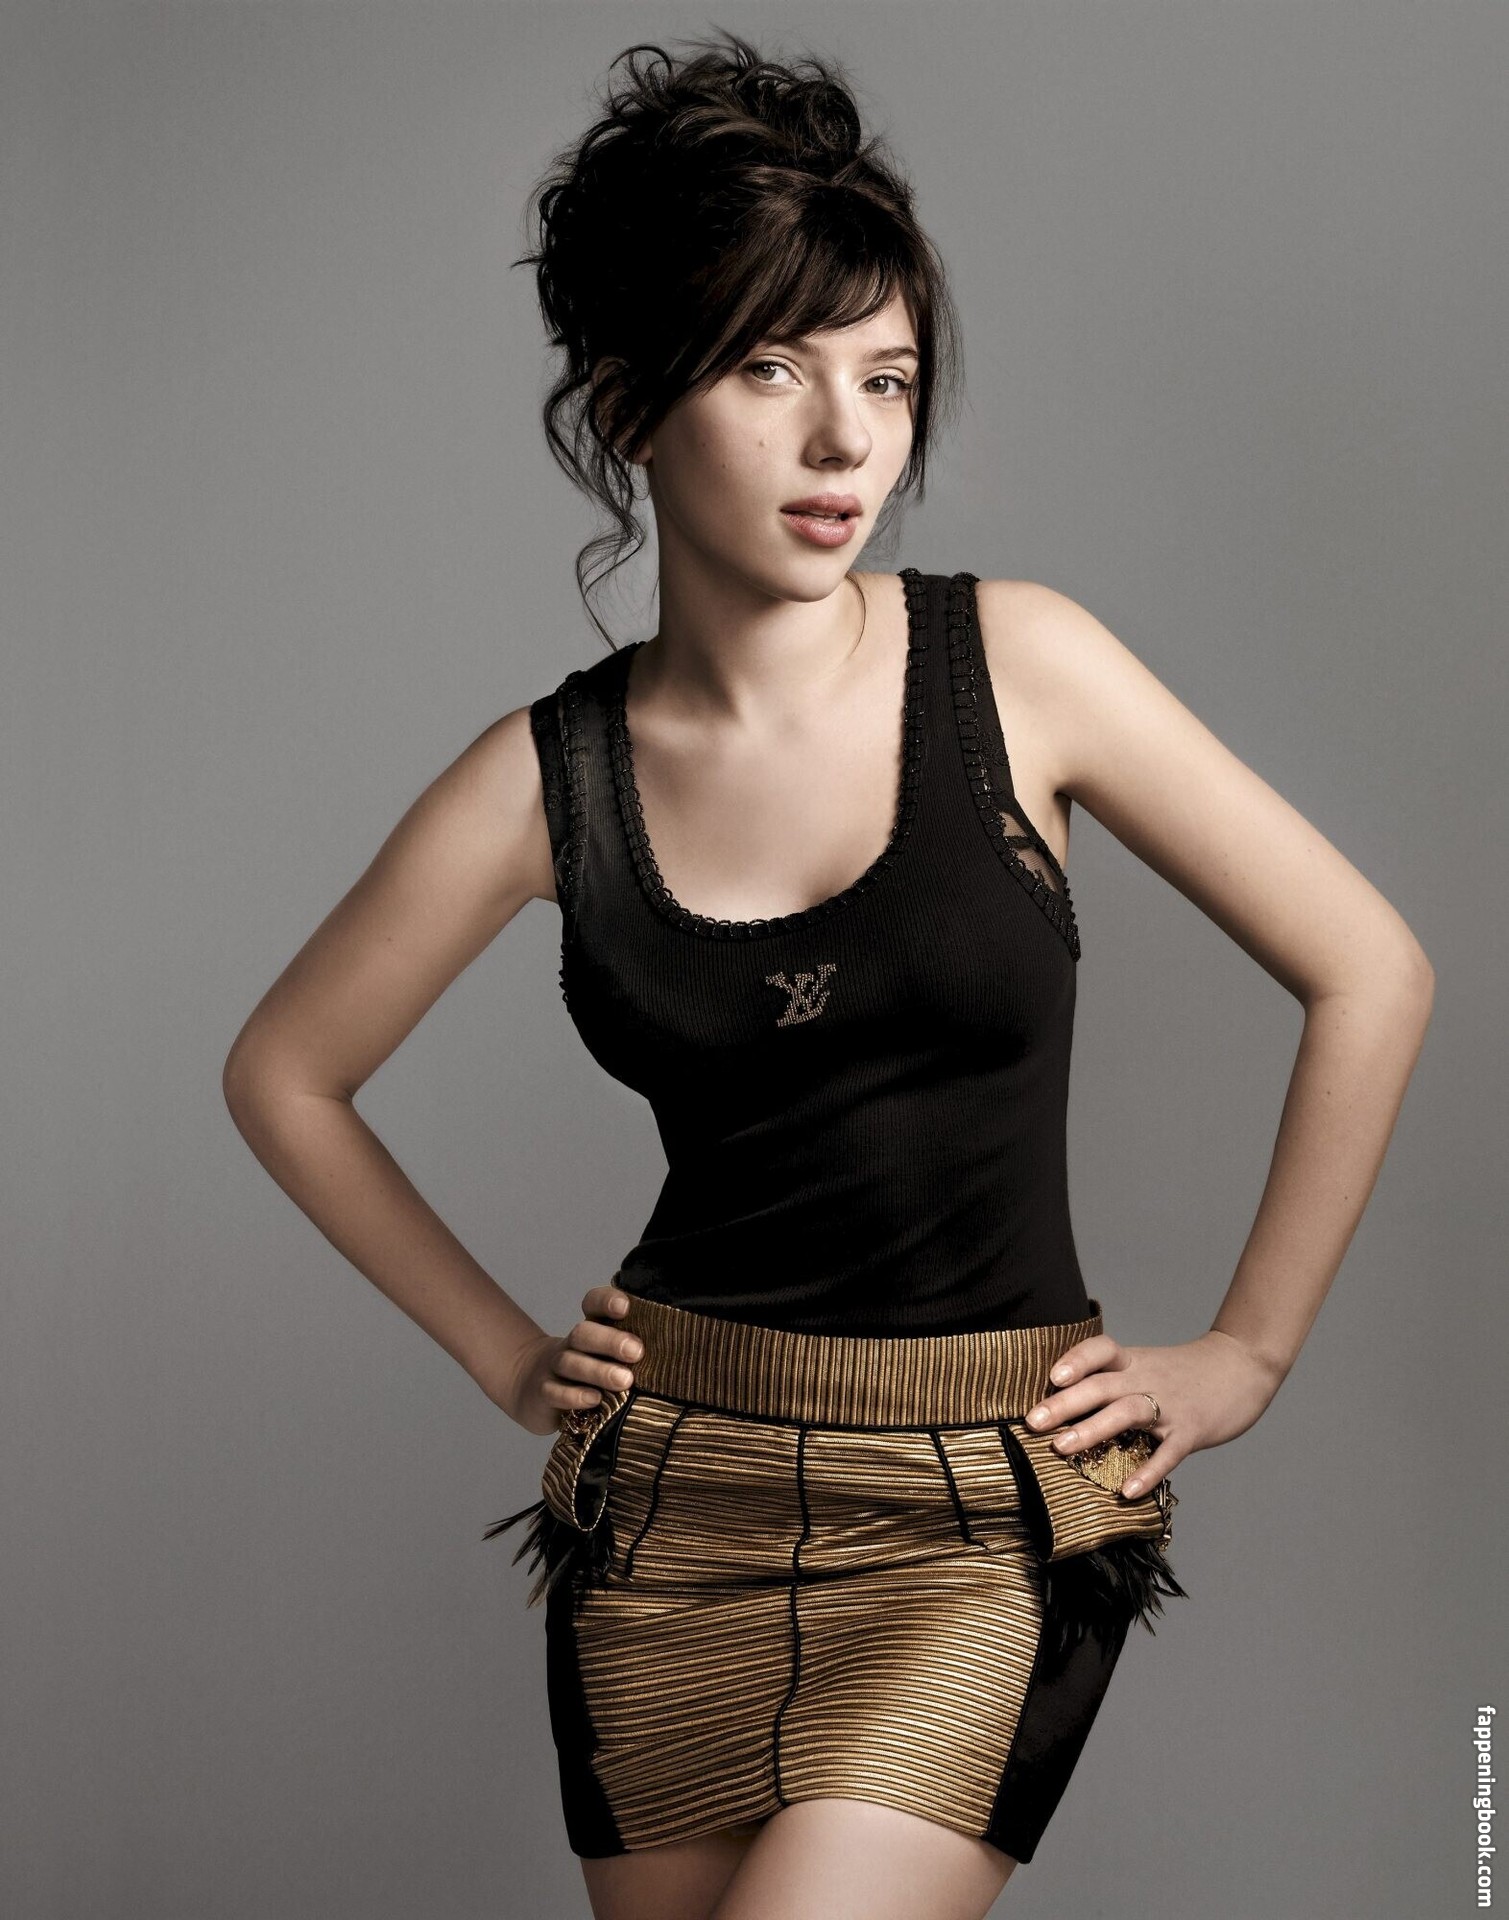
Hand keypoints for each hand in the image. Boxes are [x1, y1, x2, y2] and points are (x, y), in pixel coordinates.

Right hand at [503, 1284, 642, 1435]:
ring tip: (625, 1381)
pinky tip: (594, 1399)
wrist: (531, 1388)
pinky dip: (575, 1395)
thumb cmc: (585, 1373)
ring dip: (599, 1371)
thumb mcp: (605, 1358)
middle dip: (611, 1341)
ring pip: (571, 1363)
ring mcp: (554, 1368)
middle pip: (584, 1334)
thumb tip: (675, 1355)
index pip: (593, 1304)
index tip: (626, 1307)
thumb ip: (630, 1353)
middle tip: (637, 1352)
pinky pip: (555, 1391)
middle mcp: (571, 1344)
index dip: (607, 1301)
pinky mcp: (543, 1393)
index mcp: (590, 1330)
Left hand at [1023, 1326, 1283, 1494]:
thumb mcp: (1147, 1365)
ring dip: (1092, 1429)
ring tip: (1061, 1449)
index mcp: (1134, 1362)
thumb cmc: (1186, 1372)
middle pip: (1101, 1386)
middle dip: (1064, 1403)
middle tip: (1032, 1422)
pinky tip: (1127, 1492)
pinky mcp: (1192, 1430)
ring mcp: (1170, 1405)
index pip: (1101, 1349)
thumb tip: (1064, 1404)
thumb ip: (1114, 1380)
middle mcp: (1147, 1379)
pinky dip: (1148, 1471)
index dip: (1077, 1359)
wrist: (1242, 1366)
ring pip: (1127, 1413)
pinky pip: (1168, 1453)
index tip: (1052, 1376)